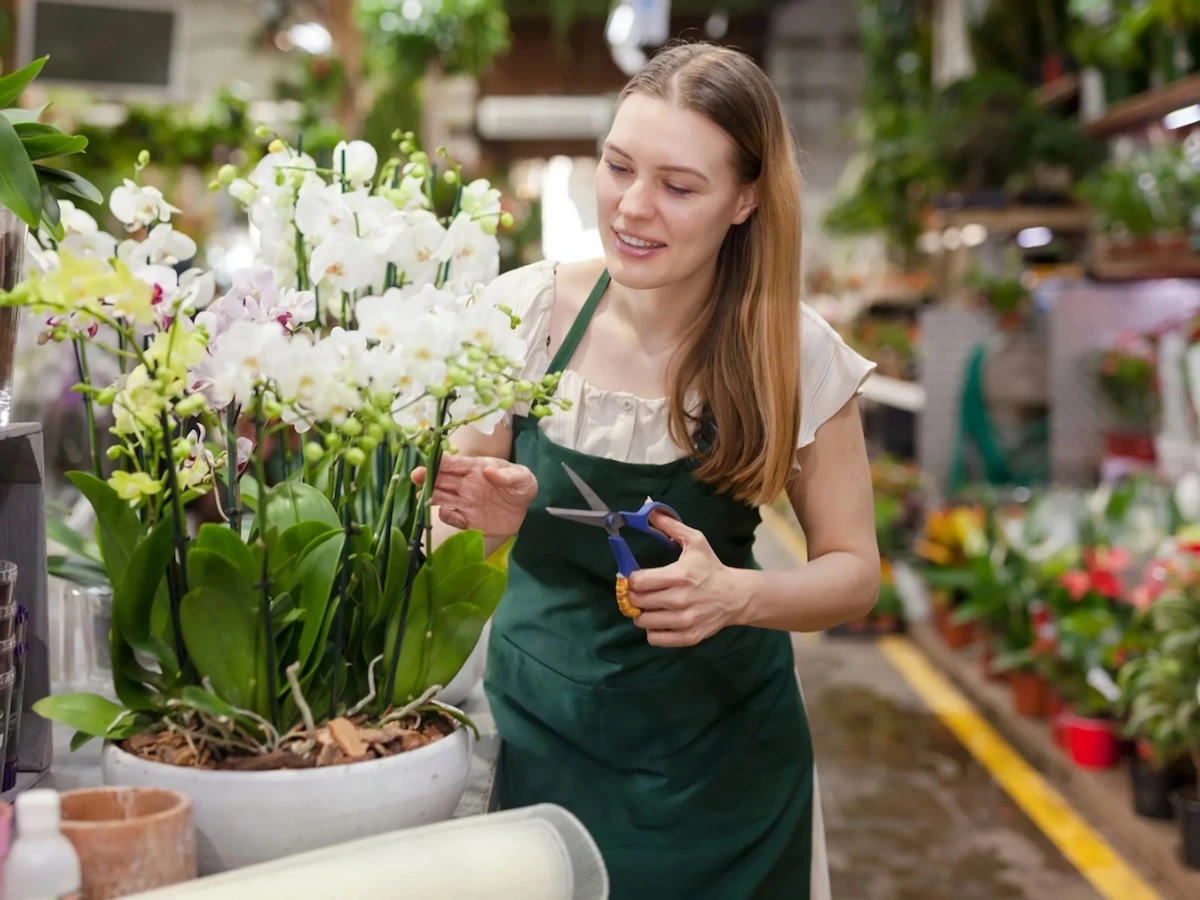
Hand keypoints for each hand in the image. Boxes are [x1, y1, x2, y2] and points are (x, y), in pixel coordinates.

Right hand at [412, 454, 537, 536]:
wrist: (525, 510)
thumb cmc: (521, 486)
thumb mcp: (523, 478)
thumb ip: (508, 475)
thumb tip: (487, 471)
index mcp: (474, 468)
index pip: (453, 463)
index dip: (440, 462)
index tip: (428, 462)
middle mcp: (464, 484)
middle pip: (441, 479)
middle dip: (427, 477)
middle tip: (415, 476)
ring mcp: (463, 502)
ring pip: (441, 497)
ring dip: (430, 496)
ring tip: (421, 497)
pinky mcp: (466, 519)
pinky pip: (451, 517)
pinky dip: (446, 516)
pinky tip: (448, 513)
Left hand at [626, 510, 745, 646]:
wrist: (736, 596)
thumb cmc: (711, 567)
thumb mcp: (695, 542)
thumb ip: (670, 526)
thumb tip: (649, 510)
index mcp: (679, 576)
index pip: (638, 582)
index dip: (632, 579)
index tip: (636, 577)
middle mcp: (679, 600)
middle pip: (637, 601)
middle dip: (635, 595)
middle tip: (643, 591)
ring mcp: (684, 621)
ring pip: (643, 621)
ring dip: (642, 613)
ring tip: (652, 606)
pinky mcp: (688, 637)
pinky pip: (655, 638)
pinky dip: (653, 630)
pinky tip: (660, 620)